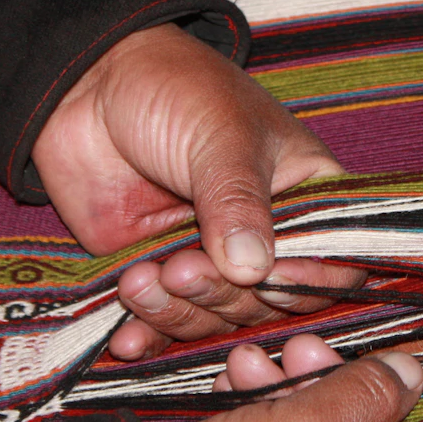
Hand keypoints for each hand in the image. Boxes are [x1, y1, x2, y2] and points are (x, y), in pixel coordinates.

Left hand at [31, 24, 361, 357]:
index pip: (334, 260)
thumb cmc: (177, 89)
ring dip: (181, 311)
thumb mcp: (221, 138)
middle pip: (270, 301)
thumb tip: (253, 271)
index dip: (308, 281)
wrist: (88, 83)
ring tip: (141, 280)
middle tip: (181, 269)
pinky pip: (167, 319)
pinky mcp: (160, 269)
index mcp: (306, 195)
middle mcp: (266, 235)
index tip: (270, 279)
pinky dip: (150, 333)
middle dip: (226, 295)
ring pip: (217, 316)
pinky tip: (128, 338)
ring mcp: (211, 256)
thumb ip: (238, 204)